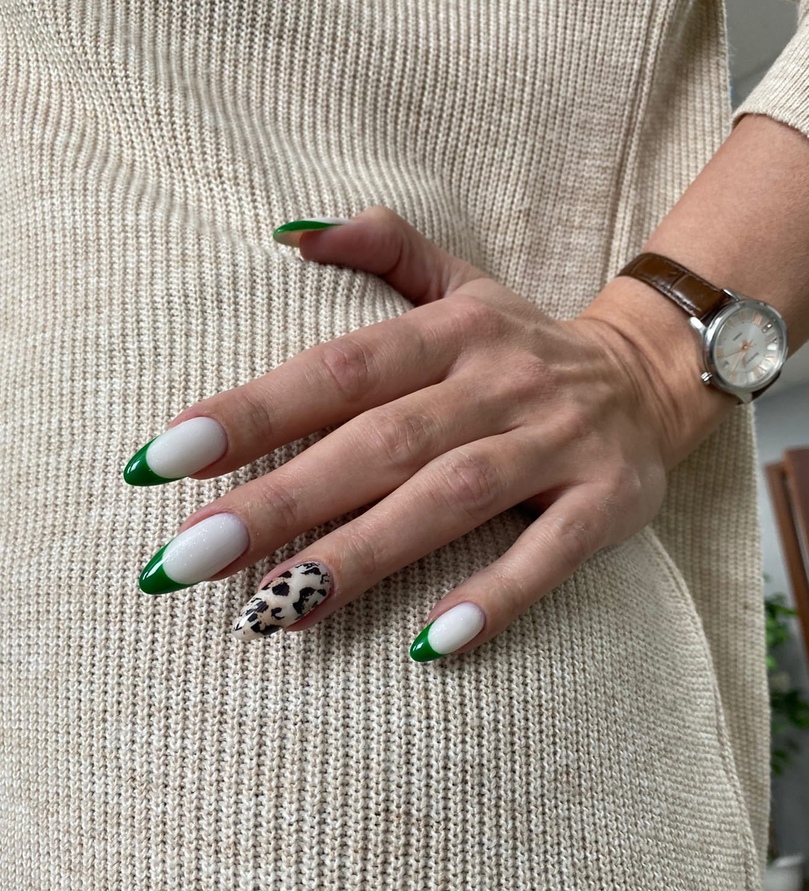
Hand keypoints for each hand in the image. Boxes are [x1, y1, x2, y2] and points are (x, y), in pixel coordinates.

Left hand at [125, 207, 720, 660]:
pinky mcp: (606, 502)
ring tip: (272, 612)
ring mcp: (555, 443)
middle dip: (280, 500)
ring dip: (360, 556)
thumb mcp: (462, 279)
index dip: (250, 411)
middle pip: (378, 443)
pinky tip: (431, 644)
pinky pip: (548, 555)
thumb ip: (383, 246)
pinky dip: (495, 597)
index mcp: (452, 331)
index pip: (336, 369)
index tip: (161, 460)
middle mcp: (497, 382)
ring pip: (448, 500)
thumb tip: (289, 233)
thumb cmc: (524, 344)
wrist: (651, 374)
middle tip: (186, 559)